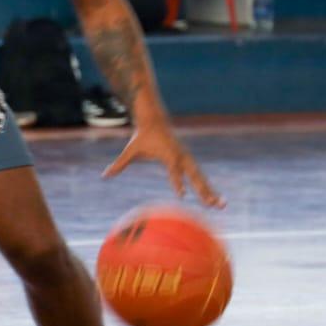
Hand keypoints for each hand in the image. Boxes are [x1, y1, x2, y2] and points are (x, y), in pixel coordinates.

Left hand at [102, 122, 224, 208]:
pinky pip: (199, 175)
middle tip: (213, 205)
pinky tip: (214, 199)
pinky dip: (207, 186)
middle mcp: (181, 157)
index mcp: (169, 155)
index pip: (174, 172)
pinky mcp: (188, 159)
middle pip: (195, 176)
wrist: (154, 119)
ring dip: (211, 191)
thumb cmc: (142, 136)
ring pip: (201, 177)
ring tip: (221, 206)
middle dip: (204, 191)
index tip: (182, 197)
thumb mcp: (130, 150)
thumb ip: (119, 164)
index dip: (177, 184)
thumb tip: (104, 175)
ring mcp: (187, 157)